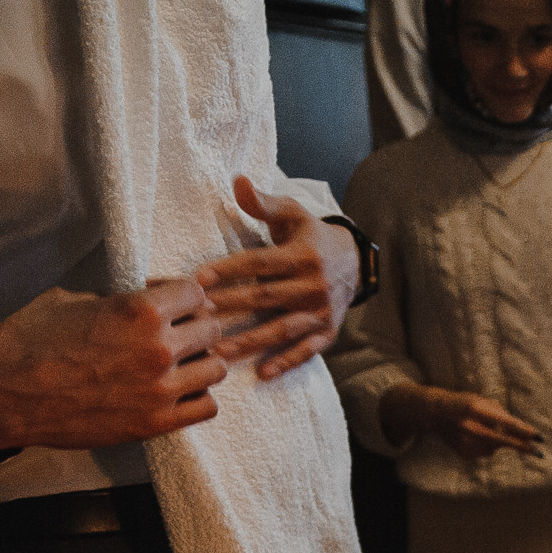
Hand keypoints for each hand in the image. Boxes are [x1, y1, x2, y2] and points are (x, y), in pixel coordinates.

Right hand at [0, 282, 226, 452]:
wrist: (3, 392)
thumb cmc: (31, 341)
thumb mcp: (74, 299)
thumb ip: (122, 298)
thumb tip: (154, 294)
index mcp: (139, 310)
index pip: (196, 294)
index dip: (185, 297)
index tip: (176, 305)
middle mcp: (158, 348)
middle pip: (211, 330)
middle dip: (196, 328)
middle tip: (179, 335)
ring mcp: (160, 389)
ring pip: (215, 369)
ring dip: (200, 364)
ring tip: (180, 365)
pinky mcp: (156, 423)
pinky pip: (206, 407)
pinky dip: (197, 397)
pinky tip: (178, 392)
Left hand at [196, 176, 358, 379]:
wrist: (354, 260)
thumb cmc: (310, 235)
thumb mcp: (291, 213)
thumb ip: (263, 203)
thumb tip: (238, 180)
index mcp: (303, 255)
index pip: (259, 263)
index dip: (228, 270)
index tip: (198, 279)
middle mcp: (314, 285)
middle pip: (265, 298)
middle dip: (230, 308)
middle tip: (197, 318)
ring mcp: (322, 311)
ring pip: (282, 329)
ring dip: (251, 342)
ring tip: (220, 353)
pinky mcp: (329, 331)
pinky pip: (307, 350)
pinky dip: (287, 361)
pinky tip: (263, 372)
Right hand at [379, 383, 542, 457]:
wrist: (433, 413)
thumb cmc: (465, 404)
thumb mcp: (482, 401)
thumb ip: (501, 416)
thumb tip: (521, 436)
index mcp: (477, 409)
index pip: (506, 422)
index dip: (524, 431)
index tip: (538, 437)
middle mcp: (471, 427)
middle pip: (504, 441)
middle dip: (523, 447)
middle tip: (540, 453)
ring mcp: (466, 442)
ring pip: (495, 448)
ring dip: (497, 441)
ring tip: (480, 429)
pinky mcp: (464, 454)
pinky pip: (485, 452)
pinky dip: (485, 445)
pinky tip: (472, 437)